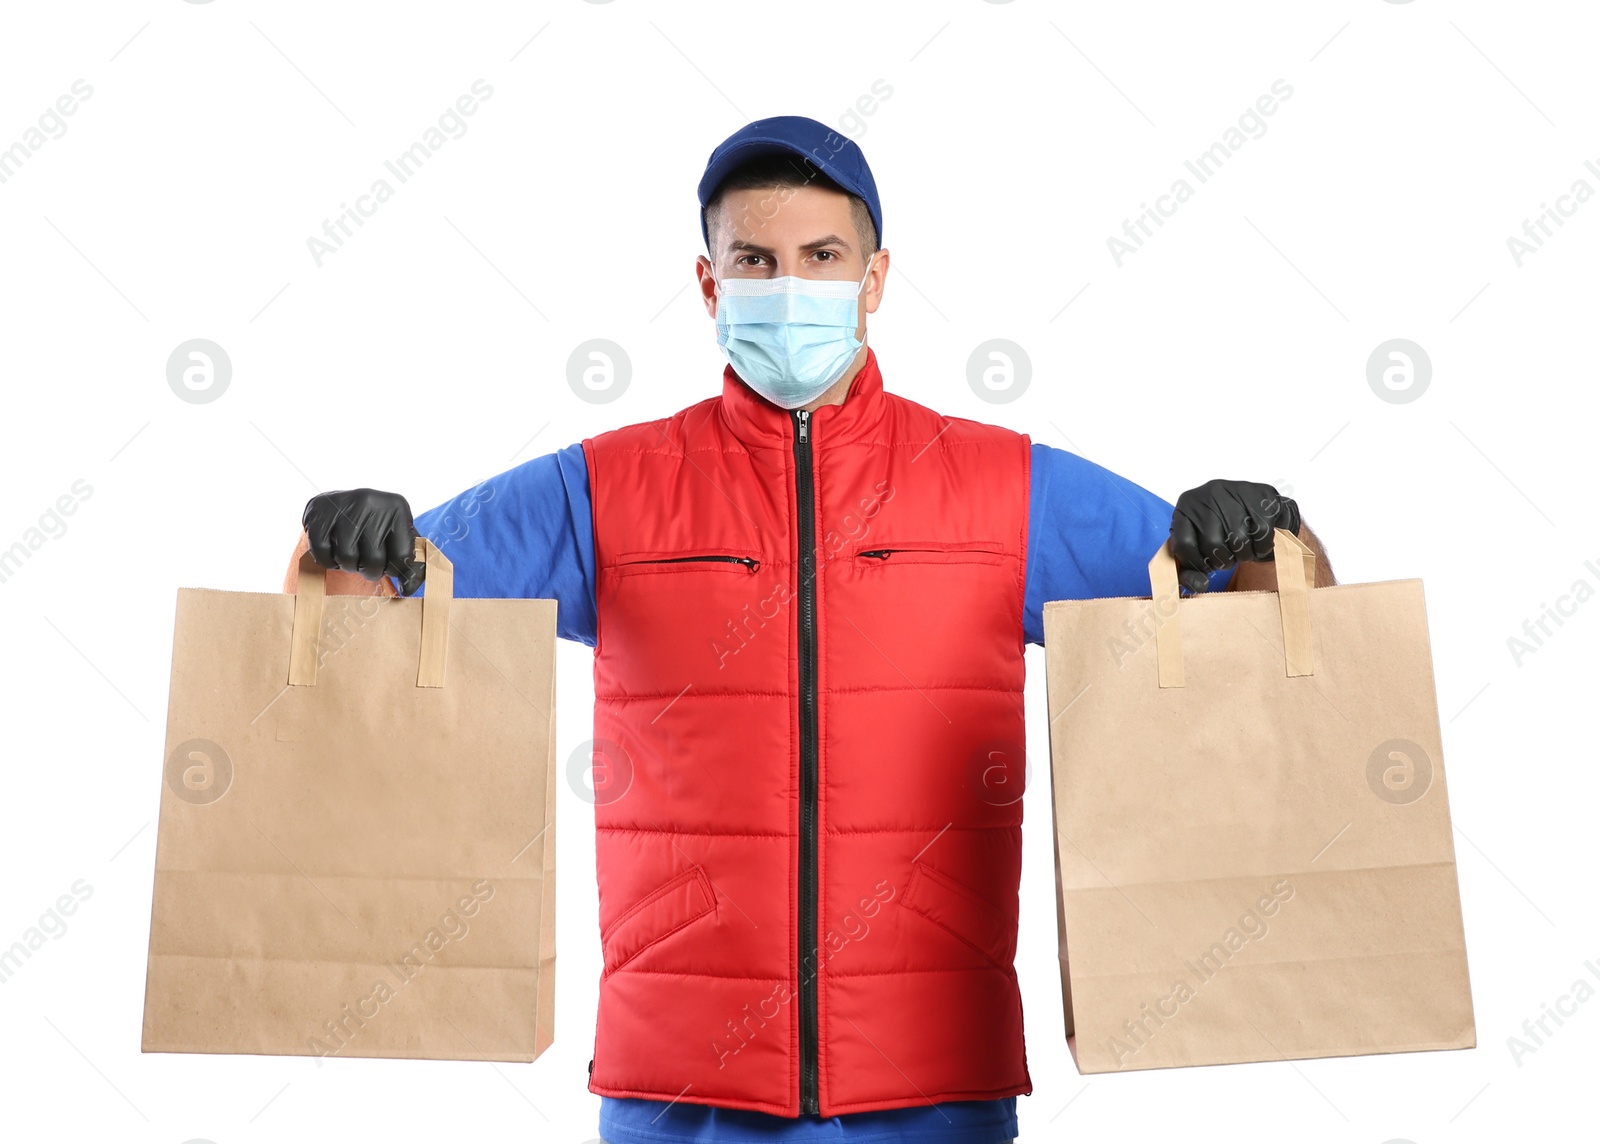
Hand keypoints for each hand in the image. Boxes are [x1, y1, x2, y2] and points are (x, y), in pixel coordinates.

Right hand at [302, 488, 424, 595]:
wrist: (341, 505)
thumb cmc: (376, 526)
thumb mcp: (400, 537)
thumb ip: (411, 564)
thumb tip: (407, 589)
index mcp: (397, 507)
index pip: (402, 556)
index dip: (394, 568)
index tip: (388, 563)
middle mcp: (371, 501)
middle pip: (374, 560)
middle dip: (370, 570)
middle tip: (367, 560)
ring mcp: (343, 506)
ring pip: (347, 558)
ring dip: (349, 565)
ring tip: (352, 553)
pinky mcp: (318, 514)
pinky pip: (322, 553)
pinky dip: (328, 561)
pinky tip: (334, 549)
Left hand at [1170, 479, 1298, 592]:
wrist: (1260, 509)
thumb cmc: (1225, 531)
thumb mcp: (1201, 548)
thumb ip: (1191, 570)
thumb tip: (1198, 586)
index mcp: (1186, 507)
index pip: (1183, 544)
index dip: (1196, 563)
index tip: (1207, 565)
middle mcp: (1207, 494)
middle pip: (1212, 544)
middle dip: (1224, 560)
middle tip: (1230, 556)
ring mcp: (1235, 491)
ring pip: (1239, 539)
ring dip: (1244, 555)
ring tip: (1244, 549)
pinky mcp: (1262, 495)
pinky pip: (1262, 533)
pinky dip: (1262, 546)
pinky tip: (1258, 542)